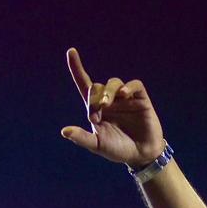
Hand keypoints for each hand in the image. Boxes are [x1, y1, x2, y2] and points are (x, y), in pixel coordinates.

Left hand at [59, 48, 164, 167]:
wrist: (141, 155)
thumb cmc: (118, 149)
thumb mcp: (97, 145)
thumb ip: (82, 138)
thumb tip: (64, 131)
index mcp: (97, 109)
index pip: (85, 85)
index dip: (77, 68)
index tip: (71, 51)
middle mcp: (110, 100)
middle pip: (98, 87)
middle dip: (94, 97)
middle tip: (96, 114)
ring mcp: (125, 99)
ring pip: (114, 83)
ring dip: (107, 91)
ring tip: (106, 104)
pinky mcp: (141, 99)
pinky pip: (135, 85)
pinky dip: (129, 86)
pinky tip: (124, 93)